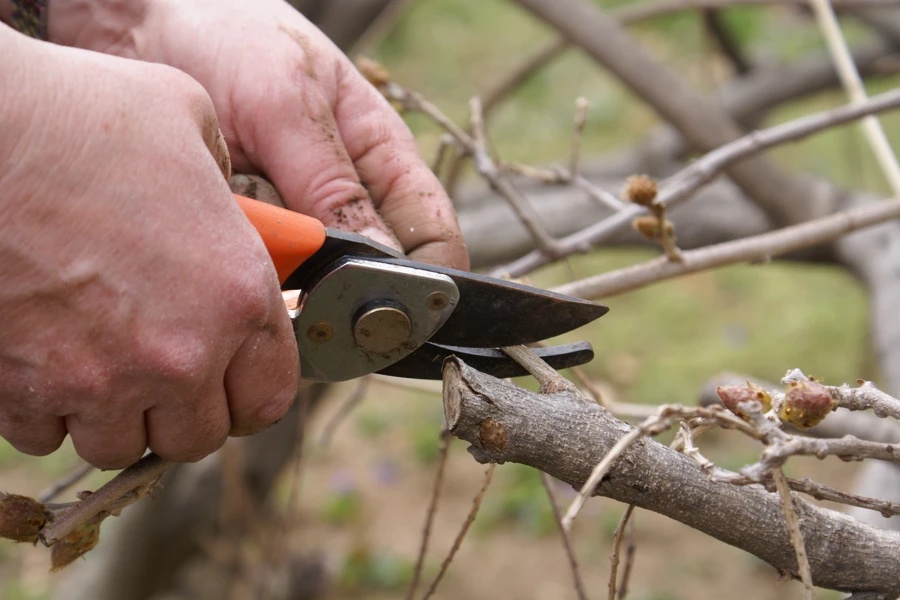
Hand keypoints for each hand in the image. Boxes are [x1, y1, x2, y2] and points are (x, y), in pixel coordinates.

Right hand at [0, 31, 297, 467]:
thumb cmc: (79, 116)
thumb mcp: (193, 125)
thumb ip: (229, 192)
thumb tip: (231, 213)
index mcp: (238, 295)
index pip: (269, 398)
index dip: (250, 392)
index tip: (231, 381)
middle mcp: (179, 354)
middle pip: (196, 437)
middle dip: (181, 409)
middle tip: (160, 368)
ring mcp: (99, 381)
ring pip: (119, 444)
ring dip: (113, 413)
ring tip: (98, 358)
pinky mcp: (23, 392)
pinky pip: (46, 435)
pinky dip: (47, 407)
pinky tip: (43, 357)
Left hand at [57, 0, 468, 269]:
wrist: (139, 28)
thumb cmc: (230, 39)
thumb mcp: (288, 100)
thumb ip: (332, 181)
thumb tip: (381, 261)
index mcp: (384, 160)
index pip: (433, 239)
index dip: (424, 282)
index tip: (387, 308)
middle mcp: (345, 201)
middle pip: (369, 276)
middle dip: (333, 282)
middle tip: (291, 265)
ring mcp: (295, 224)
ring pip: (306, 282)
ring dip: (273, 263)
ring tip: (239, 207)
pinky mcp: (250, 238)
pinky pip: (254, 273)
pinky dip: (232, 255)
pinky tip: (213, 215)